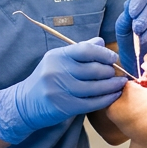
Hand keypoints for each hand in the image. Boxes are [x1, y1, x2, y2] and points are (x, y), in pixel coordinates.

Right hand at [0, 39, 126, 143]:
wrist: (26, 103)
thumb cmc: (46, 79)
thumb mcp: (59, 60)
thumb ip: (80, 51)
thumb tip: (101, 41)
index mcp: (57, 56)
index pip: (85, 50)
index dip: (103, 53)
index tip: (113, 58)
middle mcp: (57, 71)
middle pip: (92, 69)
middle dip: (109, 71)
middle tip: (118, 73)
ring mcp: (59, 89)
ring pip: (94, 87)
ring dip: (111, 86)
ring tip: (120, 84)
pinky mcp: (63, 106)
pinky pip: (91, 103)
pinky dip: (106, 99)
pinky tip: (113, 96)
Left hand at [115, 0, 146, 75]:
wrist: (138, 60)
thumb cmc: (130, 42)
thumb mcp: (123, 29)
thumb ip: (125, 17)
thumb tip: (128, 5)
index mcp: (143, 1)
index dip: (139, 0)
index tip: (132, 13)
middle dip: (145, 16)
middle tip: (137, 29)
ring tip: (142, 40)